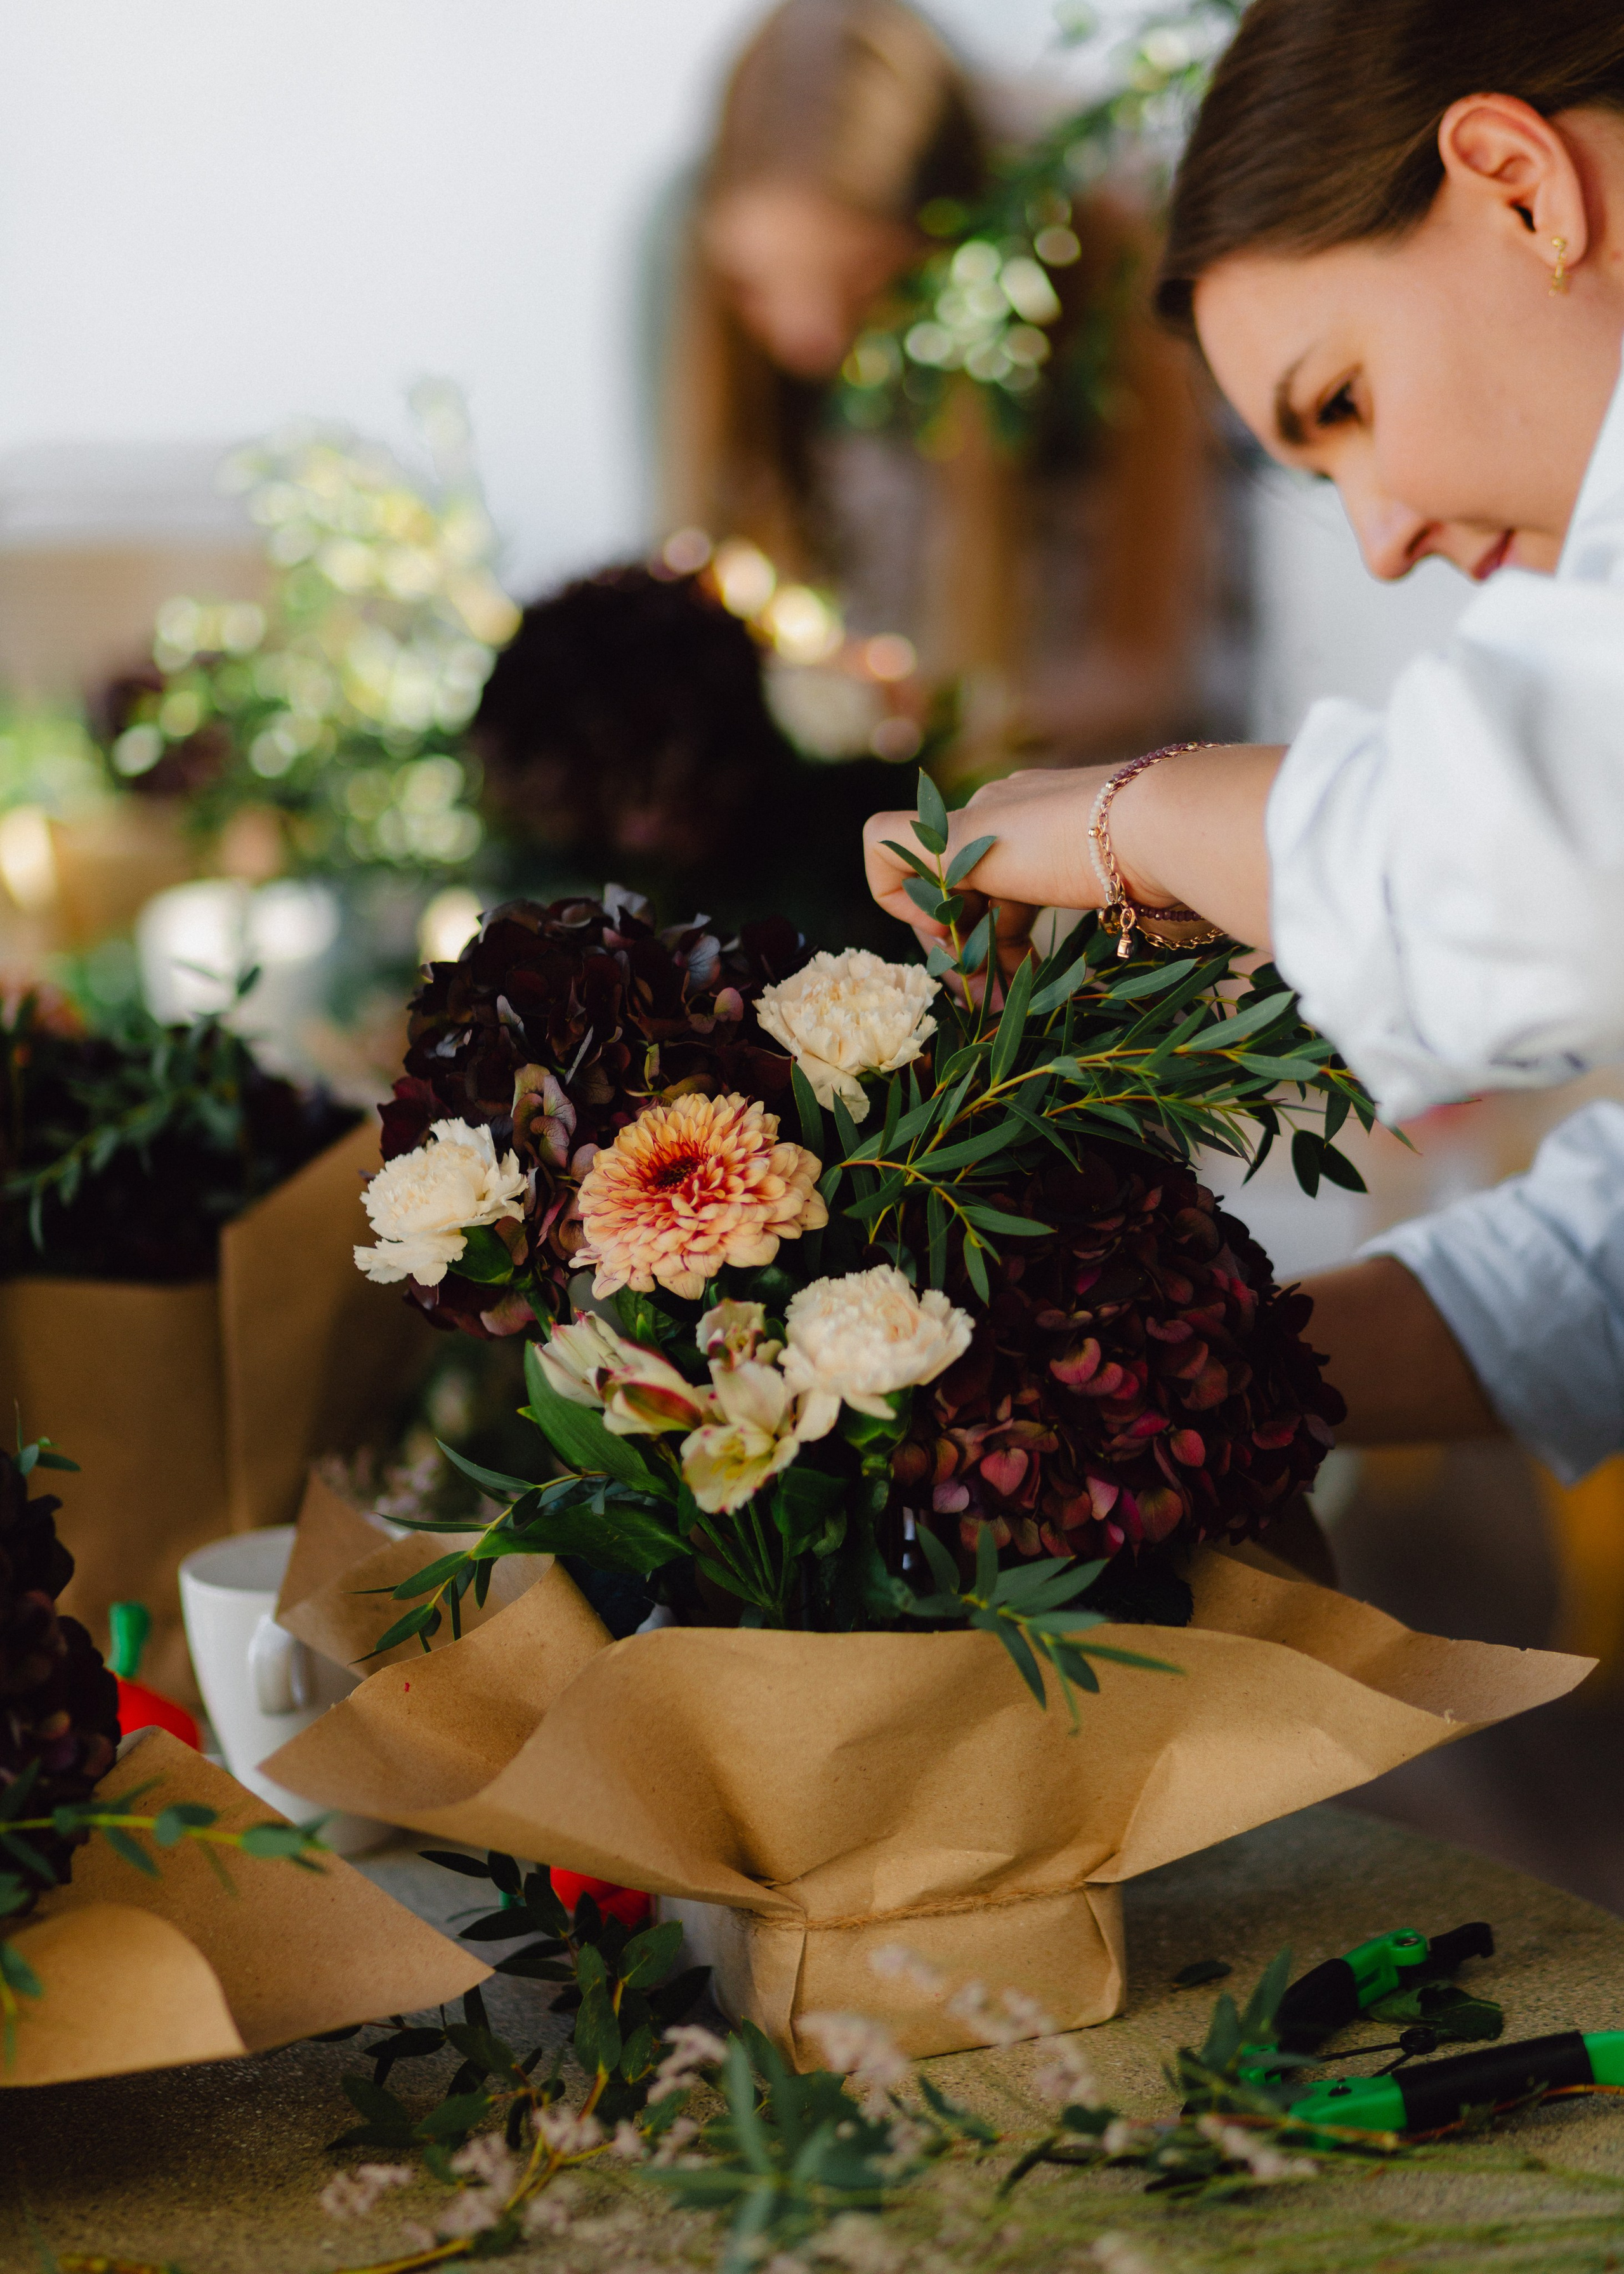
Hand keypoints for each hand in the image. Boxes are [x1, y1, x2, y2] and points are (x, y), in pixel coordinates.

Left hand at [863, 744, 1284, 967]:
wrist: (1172, 828)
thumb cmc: (1176, 866)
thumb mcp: (1144, 890)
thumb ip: (1133, 901)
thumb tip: (1173, 922)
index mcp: (1048, 822)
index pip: (996, 878)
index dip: (993, 931)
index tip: (1022, 972)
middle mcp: (1008, 812)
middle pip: (957, 889)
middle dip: (966, 951)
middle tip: (993, 1002)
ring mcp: (981, 820)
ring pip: (923, 883)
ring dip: (947, 950)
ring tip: (984, 998)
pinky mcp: (954, 837)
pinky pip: (880, 848)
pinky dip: (897, 901)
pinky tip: (945, 939)